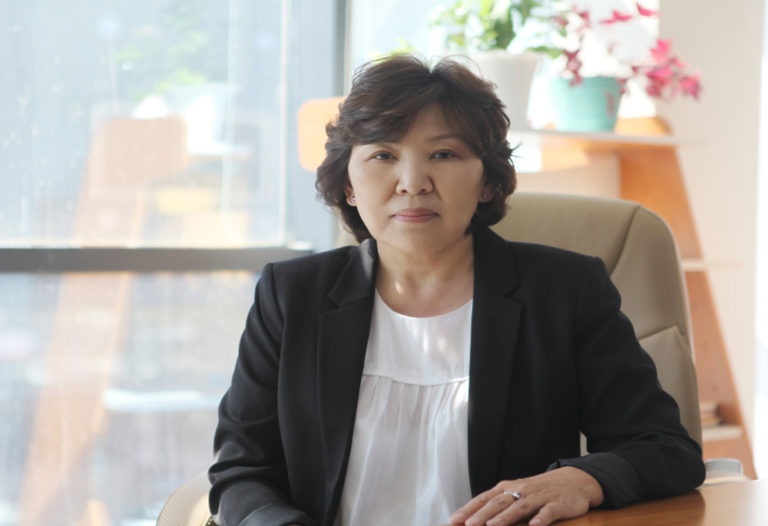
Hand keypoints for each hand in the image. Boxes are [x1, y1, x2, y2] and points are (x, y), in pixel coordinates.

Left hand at [449, 467, 603, 525]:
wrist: (572, 481)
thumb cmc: (538, 491)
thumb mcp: (516, 493)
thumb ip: (498, 504)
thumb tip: (474, 517)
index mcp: (508, 488)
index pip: (485, 498)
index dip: (470, 508)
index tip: (455, 519)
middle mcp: (521, 490)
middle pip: (499, 502)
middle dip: (483, 514)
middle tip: (469, 525)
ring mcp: (539, 496)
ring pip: (520, 506)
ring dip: (506, 516)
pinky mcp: (557, 503)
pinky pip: (548, 511)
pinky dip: (541, 518)